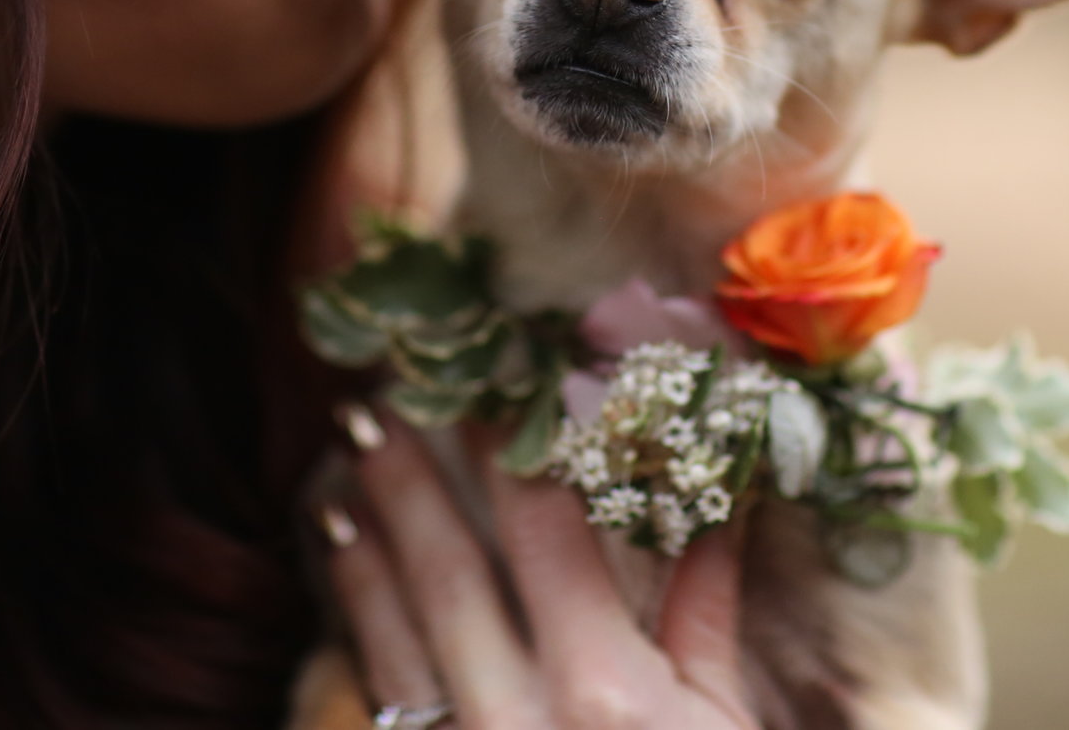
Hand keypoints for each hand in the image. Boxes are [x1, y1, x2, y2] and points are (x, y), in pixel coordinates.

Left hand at [322, 405, 758, 729]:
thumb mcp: (724, 723)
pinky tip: (344, 558)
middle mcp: (520, 716)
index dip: (517, 444)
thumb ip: (707, 610)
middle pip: (449, 566)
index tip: (493, 373)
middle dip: (411, 474)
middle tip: (378, 392)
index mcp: (604, 691)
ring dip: (367, 536)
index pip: (547, 531)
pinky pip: (384, 684)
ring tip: (343, 461)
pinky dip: (360, 614)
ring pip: (396, 623)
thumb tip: (725, 496)